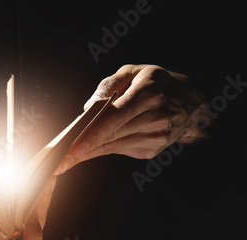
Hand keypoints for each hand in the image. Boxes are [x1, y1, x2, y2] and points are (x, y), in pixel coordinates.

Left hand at [56, 64, 209, 173]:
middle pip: (108, 136)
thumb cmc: (157, 83)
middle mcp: (154, 118)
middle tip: (56, 161)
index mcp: (148, 94)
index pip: (114, 118)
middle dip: (79, 150)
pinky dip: (100, 148)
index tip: (72, 149)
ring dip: (85, 152)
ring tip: (63, 159)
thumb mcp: (134, 71)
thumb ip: (108, 85)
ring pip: (110, 146)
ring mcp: (154, 137)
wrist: (191, 103)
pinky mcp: (151, 149)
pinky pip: (118, 149)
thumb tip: (88, 108)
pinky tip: (86, 149)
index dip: (91, 135)